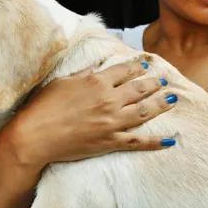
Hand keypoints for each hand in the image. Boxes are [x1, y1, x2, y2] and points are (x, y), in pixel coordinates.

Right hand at [5, 59, 176, 166]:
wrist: (35, 136)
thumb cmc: (43, 107)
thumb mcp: (62, 82)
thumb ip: (83, 75)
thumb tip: (95, 69)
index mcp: (97, 82)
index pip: (124, 71)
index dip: (136, 68)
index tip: (145, 66)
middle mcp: (109, 100)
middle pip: (139, 89)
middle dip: (153, 84)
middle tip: (163, 81)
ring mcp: (112, 122)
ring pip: (144, 111)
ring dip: (161, 104)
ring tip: (172, 99)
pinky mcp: (111, 142)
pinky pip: (139, 141)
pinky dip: (156, 142)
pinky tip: (171, 140)